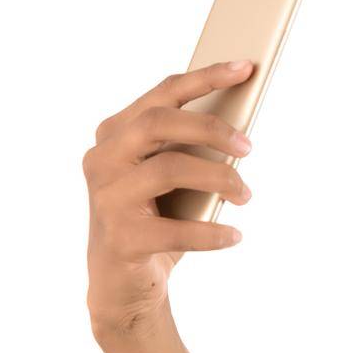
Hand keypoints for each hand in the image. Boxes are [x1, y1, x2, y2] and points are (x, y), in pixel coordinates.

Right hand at [83, 60, 255, 339]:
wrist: (123, 284)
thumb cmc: (156, 219)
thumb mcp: (171, 176)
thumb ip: (189, 148)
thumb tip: (242, 127)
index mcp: (115, 134)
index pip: (162, 94)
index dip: (205, 77)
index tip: (246, 68)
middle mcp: (102, 159)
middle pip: (158, 123)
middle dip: (211, 129)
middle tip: (250, 147)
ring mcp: (106, 198)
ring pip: (168, 169)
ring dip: (219, 179)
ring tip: (246, 195)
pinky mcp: (119, 238)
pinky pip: (175, 230)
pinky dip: (211, 232)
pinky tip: (234, 236)